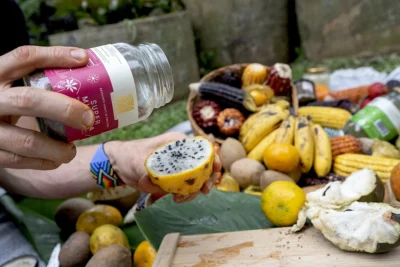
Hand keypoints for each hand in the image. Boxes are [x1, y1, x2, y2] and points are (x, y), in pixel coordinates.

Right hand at [0, 45, 94, 169]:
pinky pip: (19, 161)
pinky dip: (43, 162)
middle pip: (28, 100)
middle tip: (89, 118)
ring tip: (72, 150)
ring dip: (56, 148)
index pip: (24, 57)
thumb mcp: (10, 85)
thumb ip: (35, 78)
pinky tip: (56, 160)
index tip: (83, 59)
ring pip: (27, 140)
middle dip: (64, 109)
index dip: (54, 56)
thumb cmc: (2, 103)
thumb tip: (82, 64)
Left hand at [104, 132, 221, 202]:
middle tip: (202, 191)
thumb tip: (156, 183)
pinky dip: (184, 194)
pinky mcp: (174, 178)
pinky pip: (185, 187)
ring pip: (196, 179)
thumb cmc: (130, 156)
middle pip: (204, 166)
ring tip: (180, 199)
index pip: (203, 148)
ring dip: (193, 191)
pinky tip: (176, 199)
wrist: (119, 165)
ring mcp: (179, 166)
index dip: (213, 158)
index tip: (215, 170)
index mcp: (179, 143)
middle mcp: (182, 154)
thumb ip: (150, 172)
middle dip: (206, 179)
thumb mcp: (139, 162)